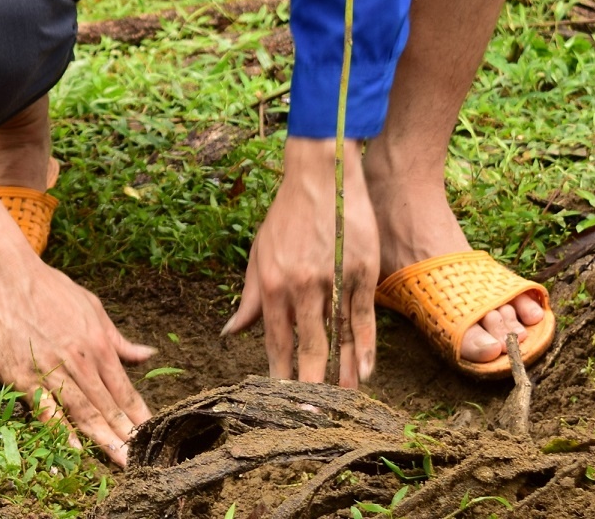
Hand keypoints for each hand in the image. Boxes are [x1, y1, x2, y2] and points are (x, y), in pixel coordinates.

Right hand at [0, 190, 154, 463]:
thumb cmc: (49, 287)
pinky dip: (61, 430)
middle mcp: (80, 359)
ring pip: (82, 410)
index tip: (153, 438)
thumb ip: (118, 337)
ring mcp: (51, 368)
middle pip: (108, 406)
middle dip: (127, 437)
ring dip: (103, 439)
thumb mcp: (92, 306)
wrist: (6, 274)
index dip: (139, 416)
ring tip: (119, 462)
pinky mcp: (22, 374)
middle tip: (142, 462)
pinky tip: (74, 449)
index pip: (125, 389)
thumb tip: (147, 355)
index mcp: (99, 343)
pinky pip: (46, 408)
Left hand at [223, 137, 378, 386]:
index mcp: (272, 285)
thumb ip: (249, 299)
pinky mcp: (360, 271)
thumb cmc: (286, 215)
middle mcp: (301, 287)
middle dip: (308, 387)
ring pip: (337, 338)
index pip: (275, 342)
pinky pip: (363, 318)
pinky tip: (364, 372)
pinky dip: (365, 347)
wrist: (320, 174)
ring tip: (340, 404)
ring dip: (339, 375)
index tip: (278, 403)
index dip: (278, 375)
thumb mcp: (259, 255)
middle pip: (307, 349)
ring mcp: (333, 280)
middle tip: (310, 419)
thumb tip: (229, 334)